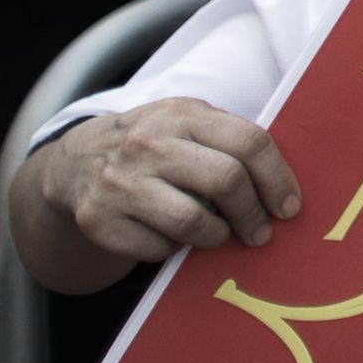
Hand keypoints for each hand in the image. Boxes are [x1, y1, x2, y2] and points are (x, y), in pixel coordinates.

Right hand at [42, 97, 304, 267]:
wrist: (74, 162)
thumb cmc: (154, 144)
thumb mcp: (187, 123)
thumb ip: (229, 140)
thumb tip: (284, 187)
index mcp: (182, 114)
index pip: (248, 142)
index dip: (278, 179)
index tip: (289, 207)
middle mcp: (148, 144)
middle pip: (226, 181)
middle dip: (253, 214)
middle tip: (261, 232)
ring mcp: (120, 182)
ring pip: (192, 222)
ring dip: (216, 236)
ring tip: (219, 235)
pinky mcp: (99, 220)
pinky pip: (157, 248)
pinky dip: (175, 249)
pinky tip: (174, 237)